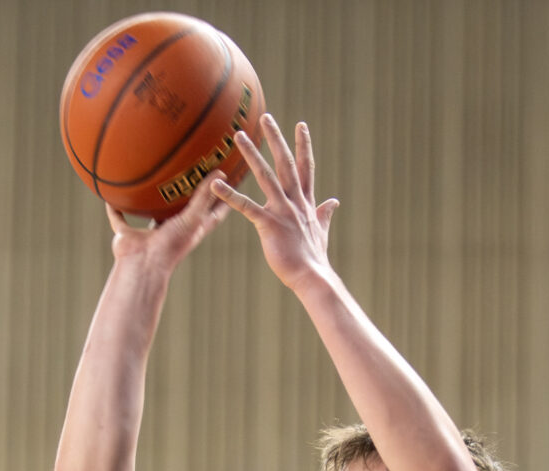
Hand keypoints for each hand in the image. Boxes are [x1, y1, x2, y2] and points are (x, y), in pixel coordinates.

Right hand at [106, 171, 229, 273]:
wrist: (144, 265)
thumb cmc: (172, 245)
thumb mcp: (193, 217)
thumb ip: (205, 196)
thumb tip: (221, 172)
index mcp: (191, 229)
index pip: (213, 212)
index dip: (222, 199)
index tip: (231, 183)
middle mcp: (172, 230)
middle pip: (182, 211)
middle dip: (188, 196)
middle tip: (192, 173)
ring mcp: (150, 233)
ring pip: (151, 213)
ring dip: (150, 201)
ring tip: (151, 179)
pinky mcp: (129, 234)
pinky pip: (119, 218)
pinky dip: (114, 209)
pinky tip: (110, 193)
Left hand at [210, 113, 338, 291]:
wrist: (312, 275)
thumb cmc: (314, 257)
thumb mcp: (322, 230)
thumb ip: (325, 213)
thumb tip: (334, 202)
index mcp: (306, 202)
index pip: (305, 167)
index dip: (303, 145)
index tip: (300, 125)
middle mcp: (295, 201)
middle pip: (285, 163)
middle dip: (276, 139)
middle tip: (265, 118)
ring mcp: (282, 211)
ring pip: (266, 176)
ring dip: (251, 154)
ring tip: (238, 136)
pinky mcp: (269, 224)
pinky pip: (246, 206)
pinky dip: (229, 195)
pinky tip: (215, 185)